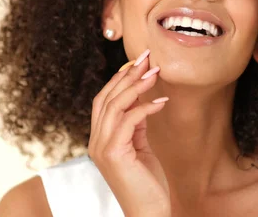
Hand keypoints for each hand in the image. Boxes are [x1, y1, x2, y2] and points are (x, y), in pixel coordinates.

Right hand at [88, 49, 170, 216]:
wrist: (148, 214)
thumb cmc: (147, 184)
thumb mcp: (140, 147)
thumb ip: (135, 126)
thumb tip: (141, 101)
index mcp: (99, 138)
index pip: (103, 100)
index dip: (118, 79)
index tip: (137, 63)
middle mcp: (95, 141)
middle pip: (106, 98)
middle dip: (127, 75)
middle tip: (147, 58)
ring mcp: (102, 148)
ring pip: (114, 106)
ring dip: (136, 86)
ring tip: (155, 73)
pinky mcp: (114, 154)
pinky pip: (128, 121)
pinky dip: (145, 108)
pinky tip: (161, 102)